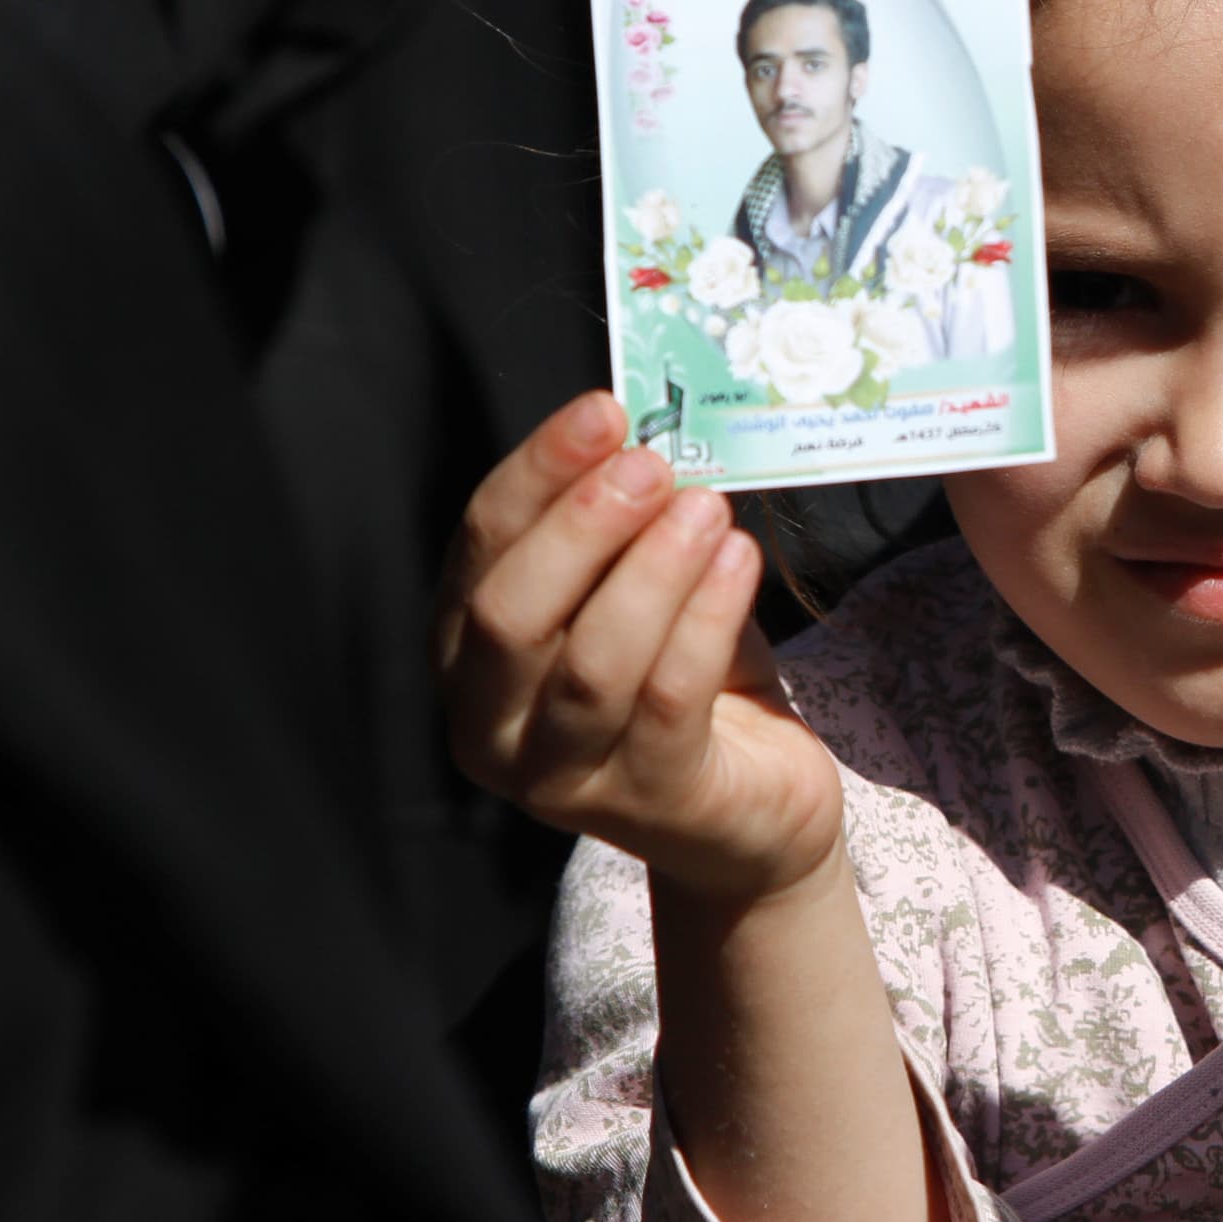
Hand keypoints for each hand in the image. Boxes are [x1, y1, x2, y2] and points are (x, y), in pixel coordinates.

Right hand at [436, 393, 843, 902]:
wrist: (754, 808)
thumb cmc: (685, 683)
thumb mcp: (640, 592)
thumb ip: (623, 529)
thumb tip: (641, 435)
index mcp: (468, 654)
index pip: (480, 550)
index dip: (536, 474)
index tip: (602, 412)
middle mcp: (492, 725)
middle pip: (510, 614)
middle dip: (582, 526)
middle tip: (651, 465)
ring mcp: (563, 779)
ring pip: (590, 664)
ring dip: (653, 572)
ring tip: (708, 510)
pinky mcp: (650, 803)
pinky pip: (670, 702)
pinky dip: (704, 621)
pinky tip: (739, 562)